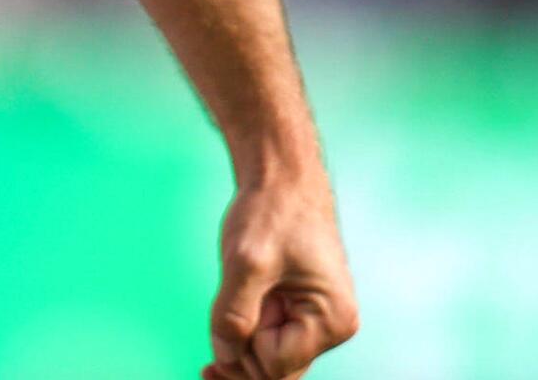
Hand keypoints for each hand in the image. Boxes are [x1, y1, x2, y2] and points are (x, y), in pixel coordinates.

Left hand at [203, 170, 357, 378]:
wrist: (282, 177)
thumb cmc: (272, 211)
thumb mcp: (246, 262)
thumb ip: (233, 314)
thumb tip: (225, 357)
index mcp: (331, 319)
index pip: (275, 366)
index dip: (241, 350)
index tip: (224, 321)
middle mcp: (333, 325)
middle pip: (276, 370)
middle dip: (240, 360)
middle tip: (205, 360)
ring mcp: (319, 319)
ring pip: (271, 356)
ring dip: (242, 345)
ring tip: (226, 310)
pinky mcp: (302, 310)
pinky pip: (271, 338)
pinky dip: (247, 336)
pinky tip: (227, 334)